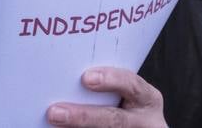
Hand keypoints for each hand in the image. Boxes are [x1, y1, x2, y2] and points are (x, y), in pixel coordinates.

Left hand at [46, 67, 165, 126]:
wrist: (136, 127)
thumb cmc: (124, 104)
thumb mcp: (127, 94)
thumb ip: (106, 87)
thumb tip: (66, 78)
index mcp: (147, 99)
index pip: (132, 85)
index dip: (111, 80)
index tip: (86, 78)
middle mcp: (145, 121)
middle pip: (114, 120)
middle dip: (83, 116)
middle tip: (54, 112)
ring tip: (54, 122)